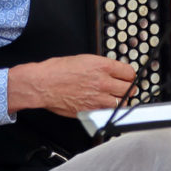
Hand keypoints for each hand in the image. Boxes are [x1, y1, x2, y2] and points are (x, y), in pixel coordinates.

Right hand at [8, 54, 137, 117]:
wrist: (41, 84)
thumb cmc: (55, 71)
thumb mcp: (81, 59)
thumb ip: (100, 66)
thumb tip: (111, 71)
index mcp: (102, 66)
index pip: (129, 72)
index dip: (128, 75)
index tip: (126, 77)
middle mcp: (103, 82)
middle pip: (129, 88)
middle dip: (126, 87)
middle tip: (122, 87)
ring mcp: (98, 98)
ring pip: (122, 102)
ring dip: (120, 100)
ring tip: (115, 97)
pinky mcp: (91, 110)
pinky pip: (109, 111)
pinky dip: (109, 109)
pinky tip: (104, 105)